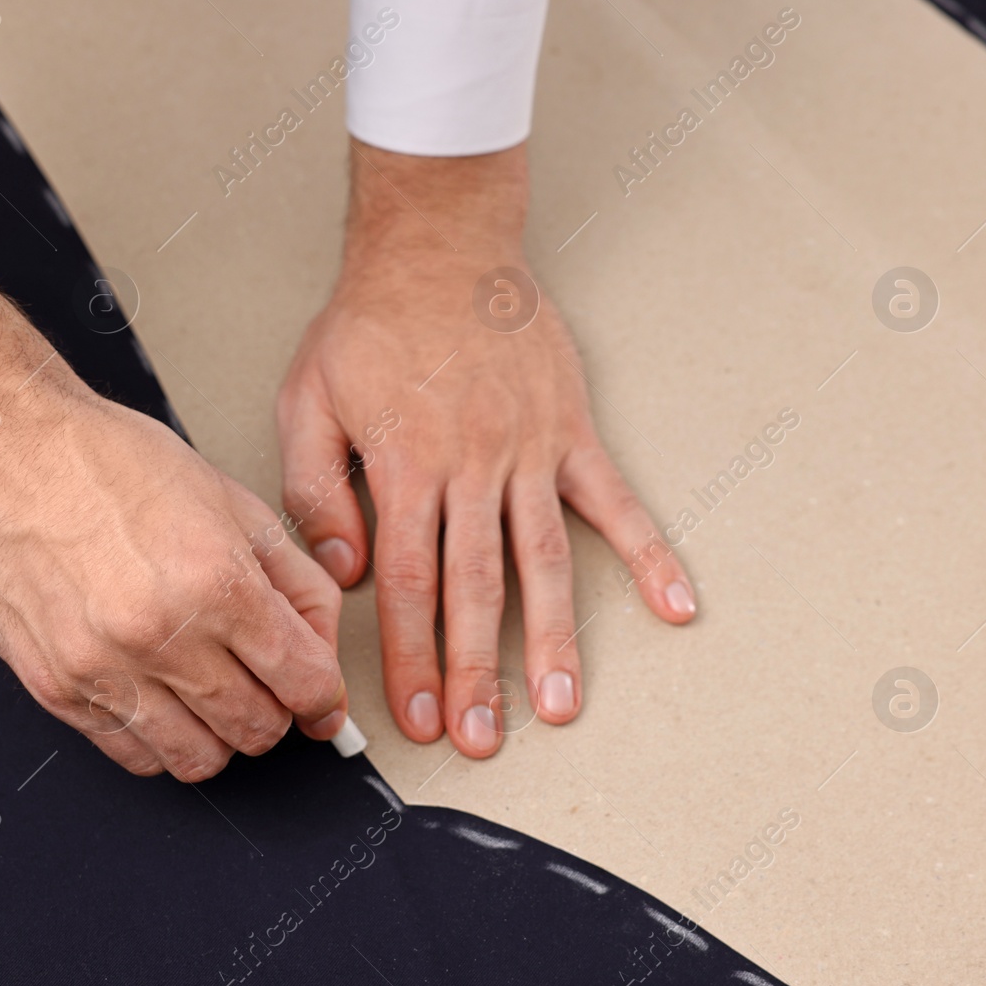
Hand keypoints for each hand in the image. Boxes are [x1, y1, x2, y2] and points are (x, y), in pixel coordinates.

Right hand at [0, 252, 348, 779]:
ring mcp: (104, 669)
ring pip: (197, 760)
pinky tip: (160, 699)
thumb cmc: (108, 461)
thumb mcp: (229, 500)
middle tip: (263, 686)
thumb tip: (321, 643)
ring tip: (210, 695)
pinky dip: (159, 739)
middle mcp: (160, 634)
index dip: (323, 697)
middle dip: (274, 714)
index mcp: (216, 581)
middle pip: (256, 730)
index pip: (303, 682)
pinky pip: (133, 755)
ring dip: (218, 736)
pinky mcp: (57, 689)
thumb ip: (293, 578)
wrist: (4, 451)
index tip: (319, 697)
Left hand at [277, 142, 694, 758]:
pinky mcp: (570, 431)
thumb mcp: (308, 400)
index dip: (412, 654)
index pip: (409, 582)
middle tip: (481, 738)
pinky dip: (648, 553)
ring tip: (561, 706)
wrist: (438, 247)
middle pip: (476, 589)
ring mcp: (528, 450)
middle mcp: (471, 466)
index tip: (414, 714)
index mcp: (404, 466)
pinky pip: (615, 500)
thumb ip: (316, 491)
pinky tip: (676, 605)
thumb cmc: (369, 326)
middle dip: (476, 671)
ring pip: (543, 560)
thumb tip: (345, 573)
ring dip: (554, 638)